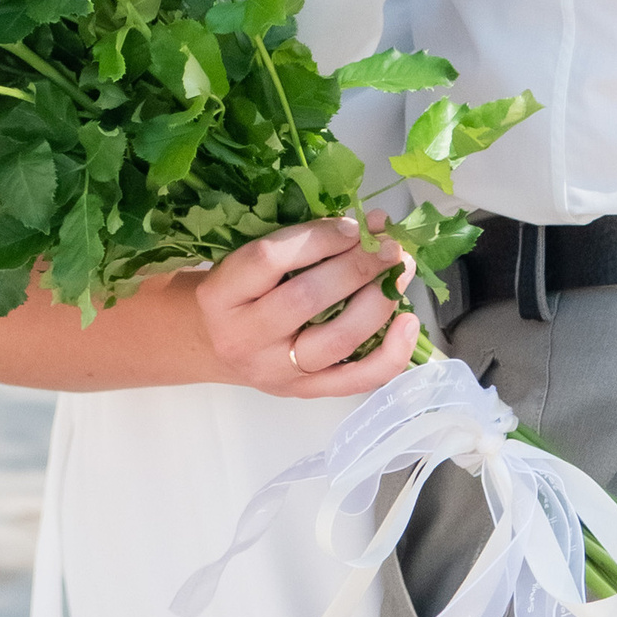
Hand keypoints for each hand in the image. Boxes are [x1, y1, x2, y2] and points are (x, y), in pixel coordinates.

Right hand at [195, 217, 420, 400]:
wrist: (208, 345)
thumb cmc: (234, 291)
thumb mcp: (242, 259)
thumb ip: (293, 242)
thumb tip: (369, 224)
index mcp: (221, 294)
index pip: (269, 260)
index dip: (319, 238)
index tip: (354, 224)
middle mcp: (245, 337)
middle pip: (307, 299)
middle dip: (357, 267)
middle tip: (389, 245)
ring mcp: (277, 371)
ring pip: (337, 340)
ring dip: (378, 301)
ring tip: (400, 272)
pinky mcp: (304, 392)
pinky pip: (356, 380)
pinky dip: (390, 353)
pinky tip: (408, 321)